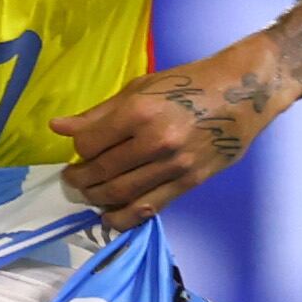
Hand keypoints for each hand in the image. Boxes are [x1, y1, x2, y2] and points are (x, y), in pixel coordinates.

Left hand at [49, 36, 286, 225]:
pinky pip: (149, 208)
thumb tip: (58, 127)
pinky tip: (111, 216)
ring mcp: (174, 165)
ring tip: (89, 195)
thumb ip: (99, 113)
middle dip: (80, 180)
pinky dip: (125, 217)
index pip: (89, 143)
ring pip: (121, 195)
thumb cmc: (189, 84)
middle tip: (73, 180)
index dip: (76, 151)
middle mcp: (155, 140)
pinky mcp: (190, 181)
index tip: (77, 152)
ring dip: (97, 200)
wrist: (243, 92)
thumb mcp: (141, 88)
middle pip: (102, 172)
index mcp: (139, 111)